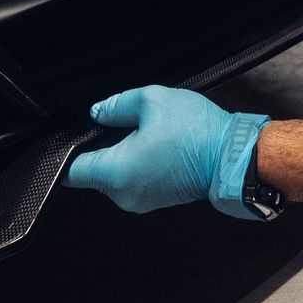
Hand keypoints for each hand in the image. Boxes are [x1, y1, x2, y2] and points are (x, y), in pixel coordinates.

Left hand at [65, 87, 270, 218]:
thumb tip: (98, 111)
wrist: (235, 159)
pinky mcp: (156, 200)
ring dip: (121, 156)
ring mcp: (140, 201)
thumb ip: (116, 105)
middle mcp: (124, 194)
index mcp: (116, 173)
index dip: (67, 152)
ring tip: (146, 135)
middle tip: (122, 125)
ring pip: (113, 177)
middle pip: (91, 173)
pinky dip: (138, 164)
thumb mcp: (152, 101)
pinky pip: (133, 181)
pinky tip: (156, 146)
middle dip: (101, 148)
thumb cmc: (198, 133)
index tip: (75, 136)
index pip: (69, 171)